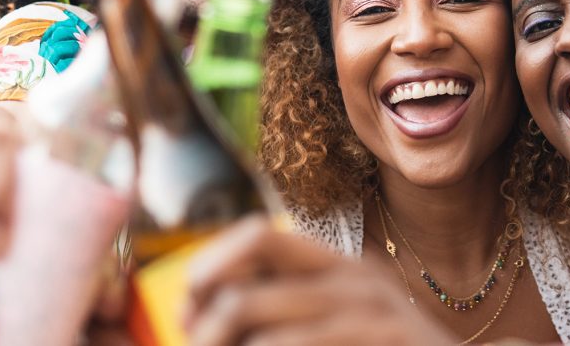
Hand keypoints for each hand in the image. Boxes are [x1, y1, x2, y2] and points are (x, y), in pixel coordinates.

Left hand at [186, 216, 455, 345]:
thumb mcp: (343, 319)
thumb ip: (285, 305)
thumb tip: (195, 308)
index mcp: (341, 265)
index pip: (259, 235)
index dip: (213, 265)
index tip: (191, 307)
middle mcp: (354, 279)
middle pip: (248, 280)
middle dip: (207, 320)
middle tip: (198, 343)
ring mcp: (368, 313)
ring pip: (258, 323)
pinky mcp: (379, 339)